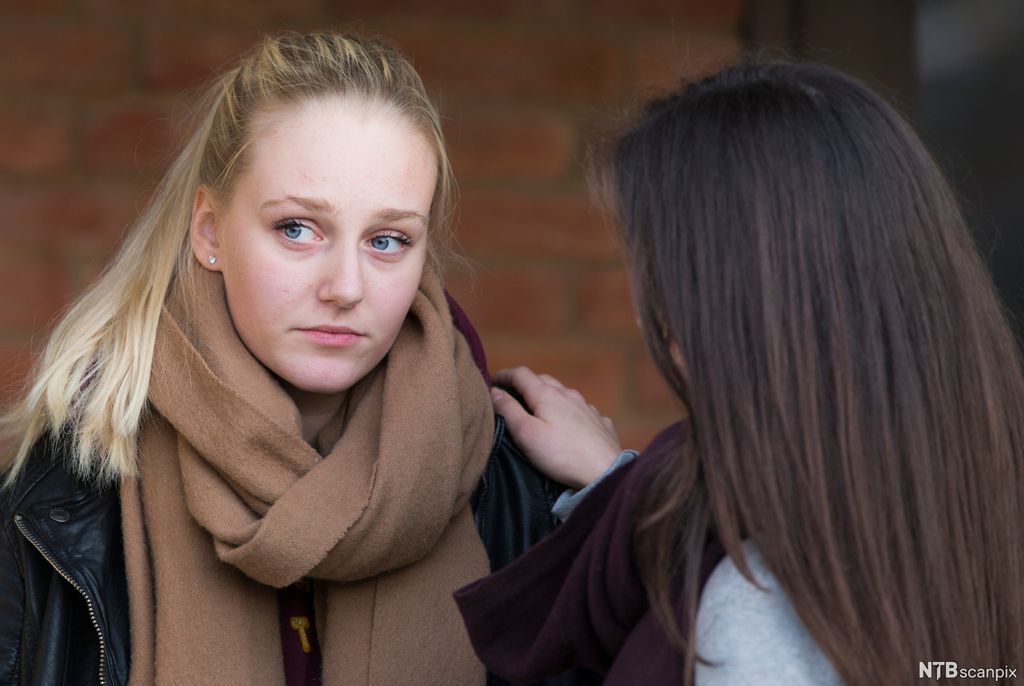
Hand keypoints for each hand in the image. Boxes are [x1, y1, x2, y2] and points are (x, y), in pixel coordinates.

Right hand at [490, 366, 621, 488]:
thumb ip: (509, 410)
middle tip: (513, 394)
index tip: (492, 381)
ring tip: (540, 408)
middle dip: (526, 383)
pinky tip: (570, 423)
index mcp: (547, 395)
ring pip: (564, 393)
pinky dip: (569, 410)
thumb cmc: (561, 455)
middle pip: (543, 380)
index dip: (504, 375)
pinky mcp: (600, 423)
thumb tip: (494, 391)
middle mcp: (569, 395)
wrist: (605, 473)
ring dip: (549, 395)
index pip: (521, 374)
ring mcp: (587, 408)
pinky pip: (582, 410)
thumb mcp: (526, 434)